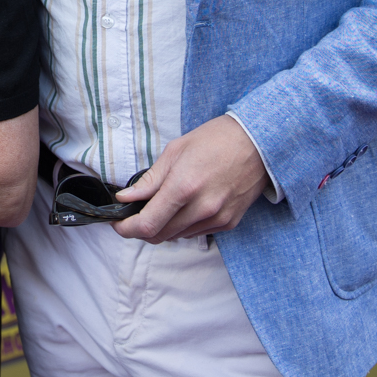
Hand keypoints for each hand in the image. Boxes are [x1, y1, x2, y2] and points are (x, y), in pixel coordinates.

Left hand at [111, 115, 269, 244]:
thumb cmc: (216, 140)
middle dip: (142, 229)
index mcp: (184, 187)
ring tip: (161, 206)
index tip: (119, 224)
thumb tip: (127, 197)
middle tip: (135, 214)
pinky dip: (183, 226)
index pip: (148, 224)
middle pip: (160, 236)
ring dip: (163, 227)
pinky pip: (197, 233)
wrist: (257, 142)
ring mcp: (217, 218)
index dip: (127, 229)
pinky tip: (184, 207)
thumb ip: (149, 180)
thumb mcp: (175, 151)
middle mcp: (202, 208)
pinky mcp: (229, 223)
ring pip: (178, 237)